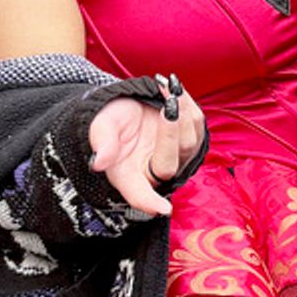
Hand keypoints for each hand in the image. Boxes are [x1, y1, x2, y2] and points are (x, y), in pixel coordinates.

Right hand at [88, 83, 205, 216]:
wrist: (126, 104)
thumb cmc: (111, 120)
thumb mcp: (100, 126)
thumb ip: (102, 143)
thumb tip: (99, 163)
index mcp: (128, 176)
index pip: (139, 195)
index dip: (149, 202)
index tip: (163, 209)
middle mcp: (154, 172)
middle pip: (169, 164)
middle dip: (170, 134)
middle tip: (167, 105)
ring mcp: (177, 158)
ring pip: (190, 143)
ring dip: (182, 112)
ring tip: (168, 87)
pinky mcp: (191, 141)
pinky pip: (198, 125)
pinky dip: (188, 105)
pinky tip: (174, 90)